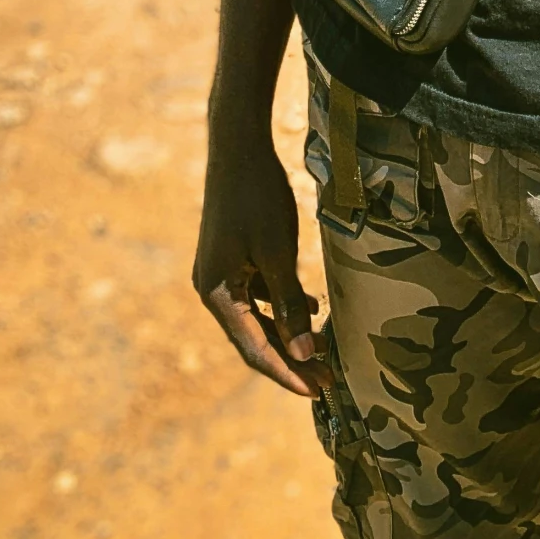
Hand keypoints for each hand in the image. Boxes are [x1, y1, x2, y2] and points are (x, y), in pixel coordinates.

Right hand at [193, 129, 327, 398]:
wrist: (238, 145)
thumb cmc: (256, 196)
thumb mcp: (277, 252)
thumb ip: (289, 304)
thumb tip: (305, 354)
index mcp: (216, 295)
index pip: (254, 349)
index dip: (287, 374)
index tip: (317, 393)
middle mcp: (212, 290)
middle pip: (254, 337)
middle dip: (292, 359)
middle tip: (328, 381)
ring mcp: (219, 273)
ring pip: (257, 317)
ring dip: (289, 334)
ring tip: (324, 351)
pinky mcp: (231, 258)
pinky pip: (257, 294)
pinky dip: (282, 305)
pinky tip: (310, 306)